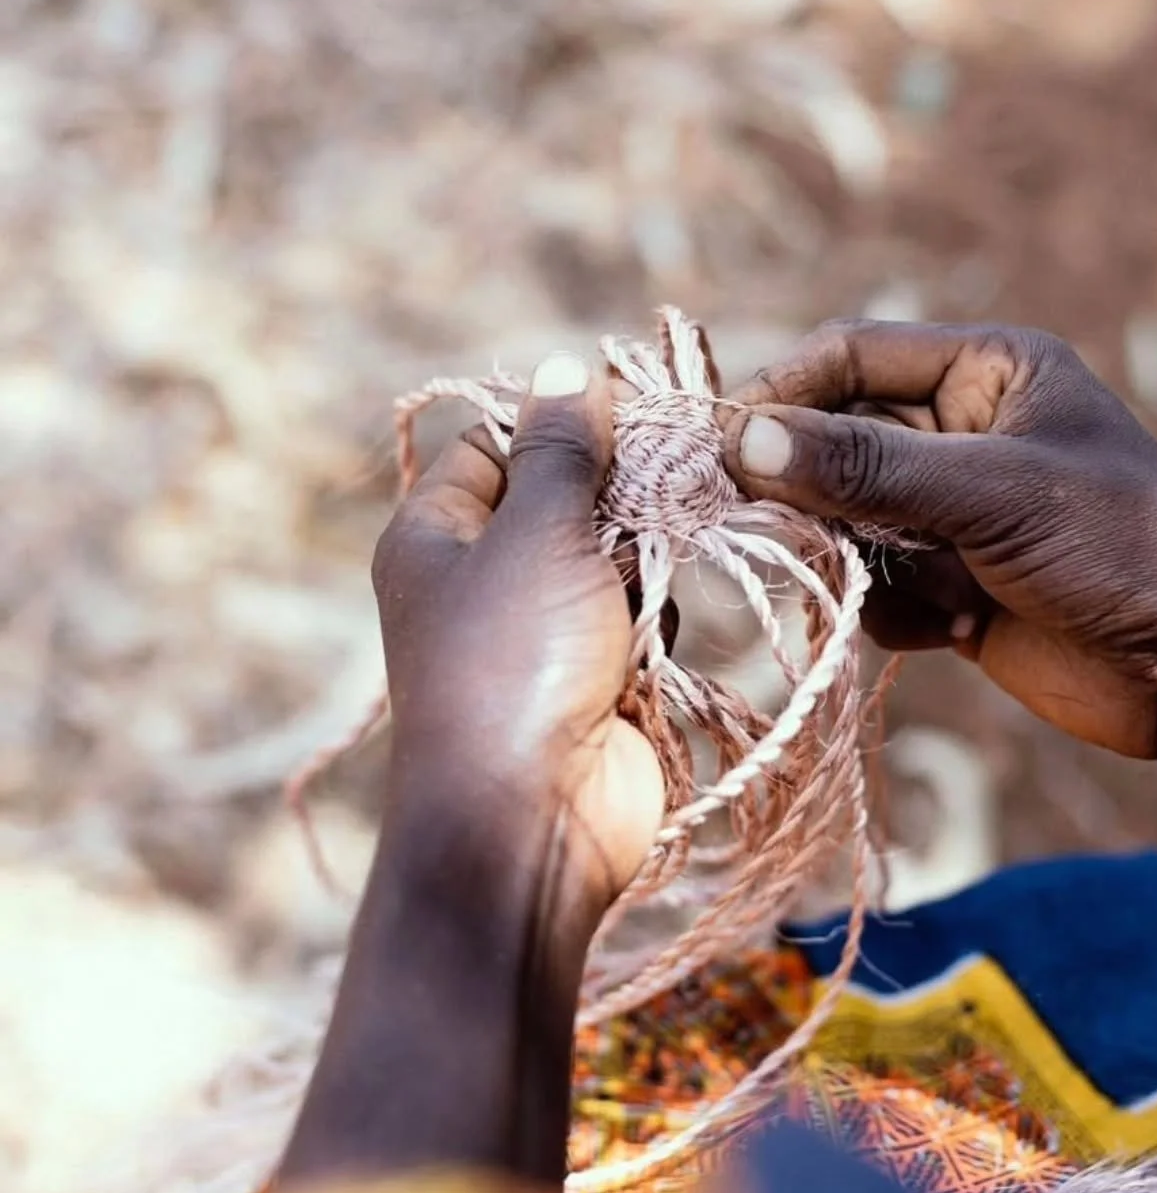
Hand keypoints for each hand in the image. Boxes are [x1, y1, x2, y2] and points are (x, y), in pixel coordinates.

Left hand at [372, 352, 663, 915]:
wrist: (528, 822)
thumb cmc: (513, 663)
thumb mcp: (536, 533)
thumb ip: (562, 452)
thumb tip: (568, 370)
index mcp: (437, 533)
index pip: (498, 440)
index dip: (565, 416)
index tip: (639, 404)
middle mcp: (481, 578)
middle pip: (563, 496)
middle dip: (623, 488)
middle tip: (683, 467)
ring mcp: (538, 634)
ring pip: (610, 558)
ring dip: (645, 557)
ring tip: (665, 562)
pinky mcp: (590, 681)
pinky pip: (633, 621)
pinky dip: (653, 620)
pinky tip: (656, 636)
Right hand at [724, 320, 1156, 759]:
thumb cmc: (1118, 546)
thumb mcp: (990, 492)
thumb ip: (866, 467)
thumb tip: (742, 440)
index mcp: (988, 373)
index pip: (852, 357)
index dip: (783, 395)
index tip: (723, 446)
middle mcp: (964, 435)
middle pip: (838, 443)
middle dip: (812, 492)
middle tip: (771, 530)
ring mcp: (955, 515)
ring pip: (848, 523)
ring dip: (857, 560)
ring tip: (908, 586)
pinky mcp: (952, 585)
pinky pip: (877, 587)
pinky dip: (893, 610)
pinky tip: (951, 627)